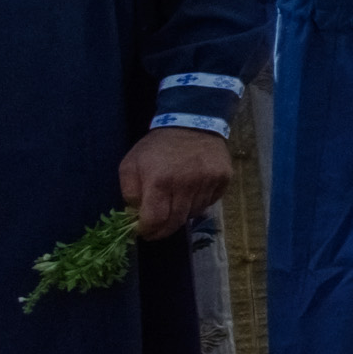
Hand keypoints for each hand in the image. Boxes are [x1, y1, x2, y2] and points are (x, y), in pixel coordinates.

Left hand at [120, 125, 231, 239]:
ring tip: (175, 203)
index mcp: (160, 181)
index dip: (148, 231)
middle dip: (163, 230)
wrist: (192, 122)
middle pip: (175, 222)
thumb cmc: (157, 146)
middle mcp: (186, 184)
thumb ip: (129, 192)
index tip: (144, 231)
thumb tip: (135, 216)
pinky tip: (191, 191)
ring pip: (193, 214)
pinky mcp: (223, 179)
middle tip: (157, 229)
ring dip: (181, 214)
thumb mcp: (131, 164)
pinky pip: (209, 202)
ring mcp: (208, 182)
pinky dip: (198, 203)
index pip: (155, 220)